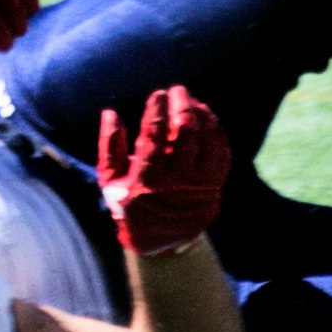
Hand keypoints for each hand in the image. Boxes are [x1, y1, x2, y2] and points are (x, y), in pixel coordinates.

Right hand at [95, 85, 231, 256]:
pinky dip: (215, 130)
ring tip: (191, 100)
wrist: (161, 240)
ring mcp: (199, 186)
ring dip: (201, 115)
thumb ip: (109, 146)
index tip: (158, 94)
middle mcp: (176, 184)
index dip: (157, 112)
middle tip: (177, 90)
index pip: (154, 138)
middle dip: (182, 106)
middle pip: (185, 133)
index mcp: (146, 182)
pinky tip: (206, 116)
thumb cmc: (129, 203)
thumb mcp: (110, 180)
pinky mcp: (214, 186)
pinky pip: (221, 152)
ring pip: (207, 140)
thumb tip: (111, 113)